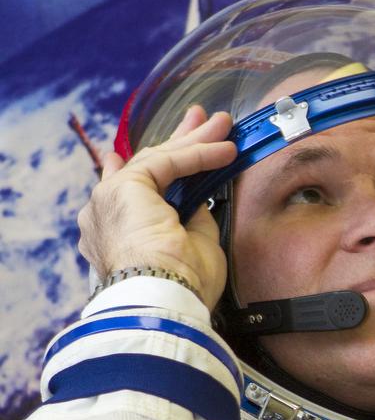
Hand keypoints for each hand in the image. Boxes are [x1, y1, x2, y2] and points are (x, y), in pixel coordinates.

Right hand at [78, 106, 237, 308]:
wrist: (162, 299)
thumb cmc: (181, 289)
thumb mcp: (192, 250)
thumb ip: (192, 222)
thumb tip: (199, 202)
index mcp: (117, 237)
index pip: (140, 192)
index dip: (164, 167)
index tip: (183, 150)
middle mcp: (105, 215)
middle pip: (147, 168)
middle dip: (179, 142)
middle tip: (202, 121)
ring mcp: (109, 200)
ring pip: (157, 160)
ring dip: (194, 141)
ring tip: (223, 126)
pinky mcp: (125, 188)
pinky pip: (168, 162)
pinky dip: (198, 153)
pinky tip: (223, 149)